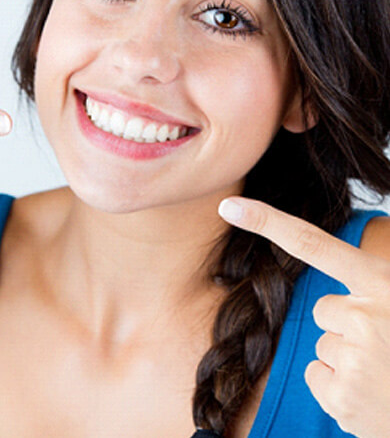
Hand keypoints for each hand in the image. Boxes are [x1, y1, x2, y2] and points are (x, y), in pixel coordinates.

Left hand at [218, 197, 389, 437]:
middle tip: (387, 350)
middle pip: (323, 309)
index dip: (268, 222)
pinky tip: (370, 397)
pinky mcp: (343, 396)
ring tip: (385, 375)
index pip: (312, 243)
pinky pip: (317, 377)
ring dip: (346, 360)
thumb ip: (370, 285)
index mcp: (384, 282)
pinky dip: (338, 390)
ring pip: (320, 345)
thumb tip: (336, 287)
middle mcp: (369, 314)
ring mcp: (355, 357)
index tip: (230, 206)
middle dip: (347, 328)